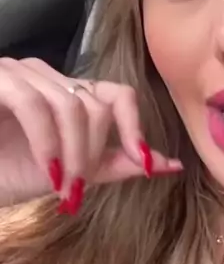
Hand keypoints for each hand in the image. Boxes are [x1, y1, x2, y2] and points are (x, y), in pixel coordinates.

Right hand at [0, 57, 181, 212]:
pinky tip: (47, 172)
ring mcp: (19, 73)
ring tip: (62, 186)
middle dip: (93, 154)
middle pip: (96, 105)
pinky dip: (47, 143)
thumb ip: (114, 164)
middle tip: (77, 190)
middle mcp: (46, 77)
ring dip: (73, 153)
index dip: (136, 127)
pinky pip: (34, 104)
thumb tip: (168, 165)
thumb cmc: (6, 172)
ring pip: (70, 105)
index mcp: (67, 95)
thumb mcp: (69, 173)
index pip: (118, 95)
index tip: (146, 165)